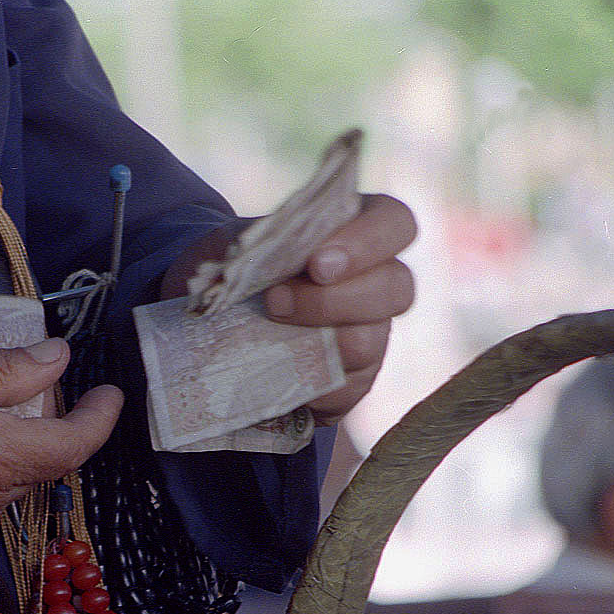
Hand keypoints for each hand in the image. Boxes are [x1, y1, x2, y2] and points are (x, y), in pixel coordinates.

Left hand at [162, 193, 415, 423]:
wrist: (219, 315)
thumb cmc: (239, 268)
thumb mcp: (236, 244)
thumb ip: (250, 244)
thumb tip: (242, 264)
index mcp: (358, 232)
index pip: (394, 224)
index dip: (367, 242)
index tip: (318, 263)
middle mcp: (378, 282)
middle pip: (394, 289)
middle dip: (332, 300)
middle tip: (276, 301)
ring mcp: (372, 333)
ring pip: (369, 343)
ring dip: (316, 341)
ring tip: (268, 334)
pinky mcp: (356, 379)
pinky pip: (347, 389)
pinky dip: (310, 386)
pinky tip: (278, 375)